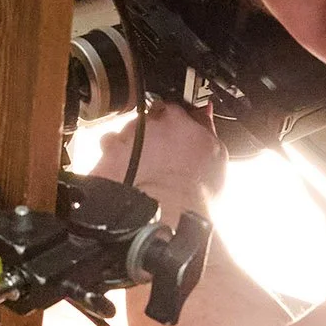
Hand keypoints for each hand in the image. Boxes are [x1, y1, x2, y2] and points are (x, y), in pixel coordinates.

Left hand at [88, 100, 226, 216]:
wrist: (165, 216)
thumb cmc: (194, 194)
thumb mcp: (216, 157)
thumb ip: (207, 128)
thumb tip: (203, 115)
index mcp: (179, 117)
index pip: (176, 109)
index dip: (176, 127)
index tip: (177, 140)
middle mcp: (151, 122)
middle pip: (150, 121)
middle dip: (153, 136)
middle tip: (161, 161)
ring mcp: (127, 136)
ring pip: (129, 134)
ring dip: (133, 147)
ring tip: (144, 172)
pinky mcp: (108, 152)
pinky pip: (109, 149)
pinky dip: (115, 159)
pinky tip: (127, 175)